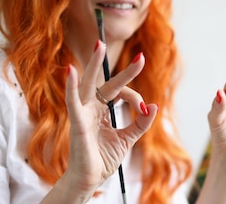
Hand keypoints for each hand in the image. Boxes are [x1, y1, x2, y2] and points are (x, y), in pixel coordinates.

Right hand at [63, 42, 156, 191]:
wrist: (90, 179)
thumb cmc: (103, 158)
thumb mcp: (128, 138)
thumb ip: (140, 123)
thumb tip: (154, 105)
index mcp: (101, 110)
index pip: (119, 92)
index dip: (134, 96)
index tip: (144, 109)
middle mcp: (90, 108)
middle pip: (103, 82)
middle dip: (114, 66)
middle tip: (126, 51)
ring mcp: (82, 114)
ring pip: (88, 85)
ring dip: (93, 65)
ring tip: (98, 46)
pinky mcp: (77, 123)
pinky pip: (73, 101)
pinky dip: (71, 86)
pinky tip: (71, 71)